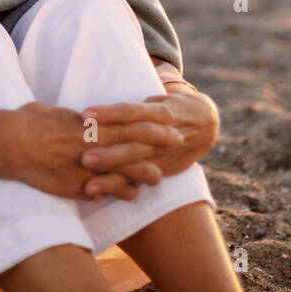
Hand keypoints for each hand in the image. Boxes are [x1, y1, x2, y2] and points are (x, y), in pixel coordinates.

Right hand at [6, 100, 182, 202]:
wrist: (8, 143)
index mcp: (89, 122)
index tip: (170, 121)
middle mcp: (92, 144)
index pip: (129, 121)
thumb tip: (81, 119)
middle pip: (133, 144)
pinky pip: (101, 190)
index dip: (153, 122)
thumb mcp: (54, 111)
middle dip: (157, 143)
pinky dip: (116, 193)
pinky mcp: (73, 185)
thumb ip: (73, 118)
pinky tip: (128, 196)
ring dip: (141, 173)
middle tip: (178, 142)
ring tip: (158, 177)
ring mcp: (84, 166)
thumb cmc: (28, 120)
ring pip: (122, 170)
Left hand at [80, 85, 217, 188]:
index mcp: (162, 112)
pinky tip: (98, 193)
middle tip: (84, 158)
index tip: (85, 115)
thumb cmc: (170, 106)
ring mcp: (162, 155)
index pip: (133, 112)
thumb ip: (135, 105)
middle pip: (134, 144)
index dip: (110, 113)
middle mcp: (164, 135)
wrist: (206, 125)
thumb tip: (102, 99)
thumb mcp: (159, 99)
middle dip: (111, 153)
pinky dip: (119, 188)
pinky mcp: (160, 170)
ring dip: (113, 176)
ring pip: (137, 166)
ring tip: (89, 185)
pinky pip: (138, 180)